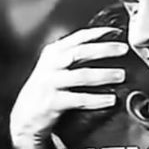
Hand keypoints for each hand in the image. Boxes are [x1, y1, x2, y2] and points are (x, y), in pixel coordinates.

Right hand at [9, 26, 127, 148]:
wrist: (25, 116)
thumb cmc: (46, 90)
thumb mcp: (54, 67)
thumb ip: (72, 56)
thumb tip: (104, 48)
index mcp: (53, 52)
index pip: (78, 37)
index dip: (98, 33)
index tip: (116, 32)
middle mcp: (51, 65)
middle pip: (80, 52)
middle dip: (104, 49)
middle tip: (123, 49)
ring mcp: (50, 83)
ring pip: (81, 75)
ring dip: (104, 75)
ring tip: (120, 75)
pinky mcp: (52, 102)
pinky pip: (79, 99)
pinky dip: (97, 99)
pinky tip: (110, 100)